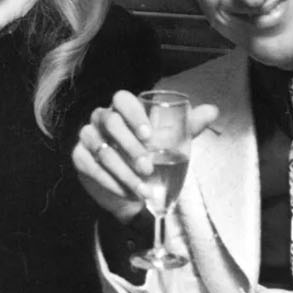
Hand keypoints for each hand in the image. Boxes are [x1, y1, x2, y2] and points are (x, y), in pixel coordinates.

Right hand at [72, 90, 217, 222]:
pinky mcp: (79, 157)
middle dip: (130, 146)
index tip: (149, 135)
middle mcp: (102, 118)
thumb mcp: (173, 141)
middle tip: (148, 167)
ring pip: (100, 148)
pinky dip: (109, 181)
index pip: (122, 99)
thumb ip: (190, 125)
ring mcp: (88, 137)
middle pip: (110, 122)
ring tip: (142, 188)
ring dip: (122, 170)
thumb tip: (213, 110)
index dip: (134, 115)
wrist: (135, 187)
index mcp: (124, 109)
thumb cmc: (154, 156)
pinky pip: (90, 166)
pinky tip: (126, 192)